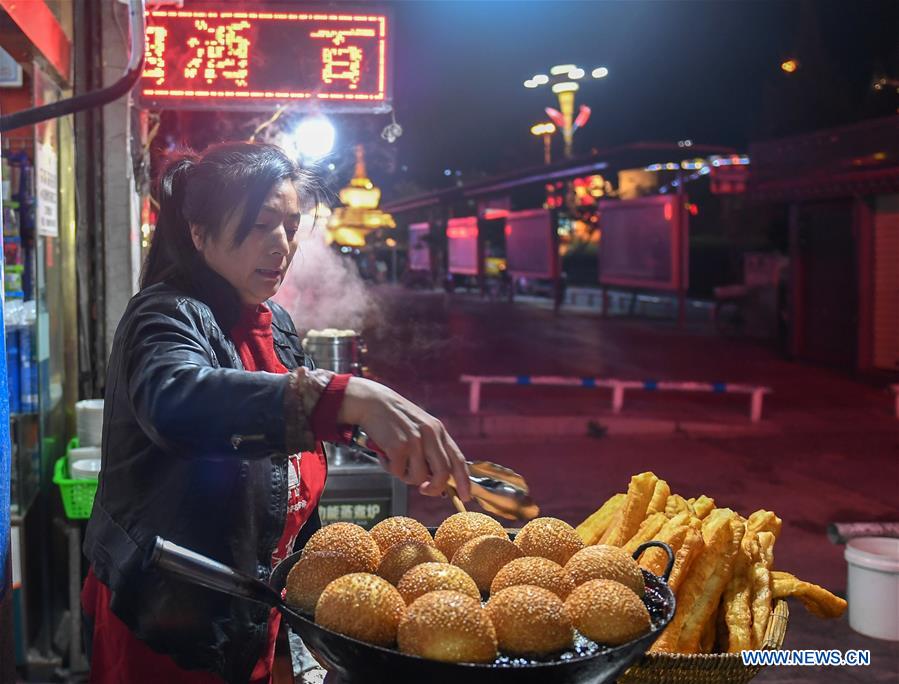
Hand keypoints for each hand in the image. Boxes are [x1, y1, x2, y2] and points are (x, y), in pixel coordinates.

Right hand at [337, 377, 470, 500]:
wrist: (373, 402)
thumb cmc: (395, 419)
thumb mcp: (421, 429)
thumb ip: (431, 450)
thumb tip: (437, 481)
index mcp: (439, 430)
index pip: (458, 459)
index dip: (464, 481)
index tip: (465, 497)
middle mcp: (431, 434)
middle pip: (443, 473)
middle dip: (434, 488)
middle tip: (423, 489)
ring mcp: (415, 440)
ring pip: (418, 477)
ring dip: (405, 475)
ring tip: (395, 460)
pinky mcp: (399, 446)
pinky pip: (398, 472)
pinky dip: (389, 468)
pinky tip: (385, 454)